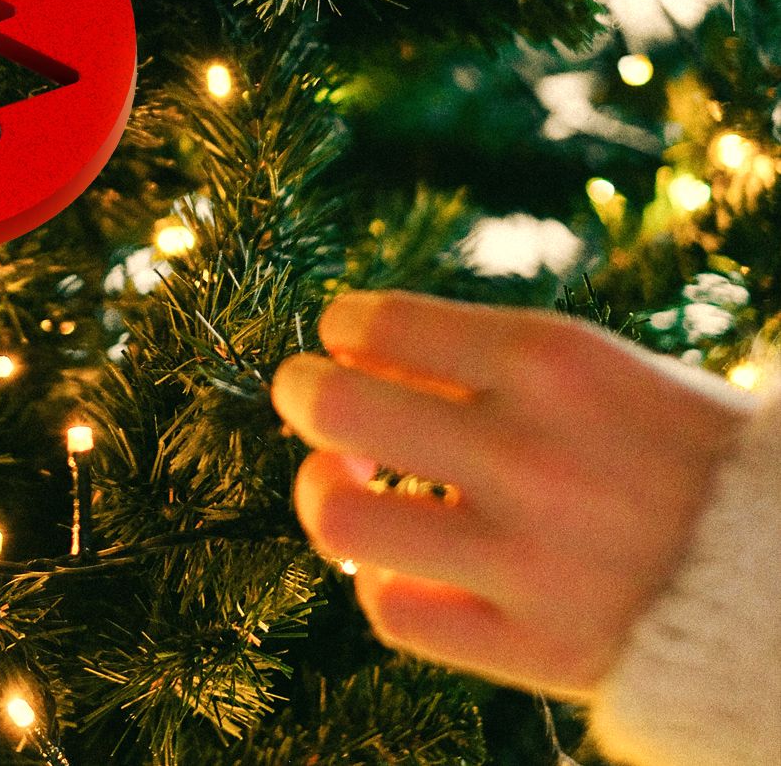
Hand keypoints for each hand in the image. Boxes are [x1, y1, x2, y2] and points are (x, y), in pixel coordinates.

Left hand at [270, 290, 753, 699]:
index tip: (345, 343)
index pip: (372, 322)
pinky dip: (378, 581)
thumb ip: (480, 360)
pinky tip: (399, 561)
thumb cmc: (672, 445)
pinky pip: (393, 613)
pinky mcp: (536, 649)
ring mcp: (529, 559)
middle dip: (298, 391)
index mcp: (550, 360)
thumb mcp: (594, 367)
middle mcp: (530, 453)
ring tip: (339, 481)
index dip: (337, 329)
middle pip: (333, 408)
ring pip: (337, 522)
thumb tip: (354, 357)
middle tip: (306, 396)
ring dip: (318, 491)